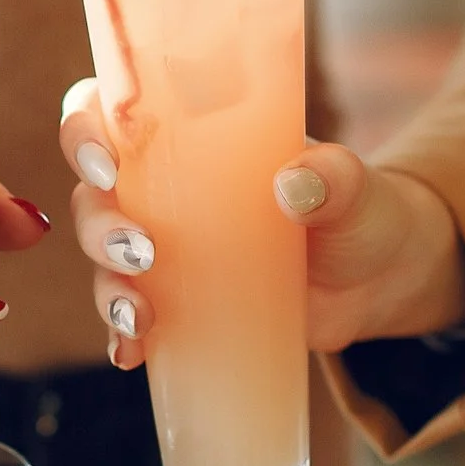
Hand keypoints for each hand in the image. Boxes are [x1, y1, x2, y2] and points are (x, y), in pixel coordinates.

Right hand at [60, 79, 464, 367]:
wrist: (379, 277)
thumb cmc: (358, 209)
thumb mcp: (353, 185)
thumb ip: (332, 176)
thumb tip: (295, 186)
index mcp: (188, 134)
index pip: (106, 110)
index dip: (85, 131)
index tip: (106, 163)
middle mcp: (163, 186)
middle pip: (93, 195)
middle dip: (98, 224)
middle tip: (139, 251)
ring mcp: (167, 248)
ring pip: (103, 259)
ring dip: (106, 286)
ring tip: (140, 317)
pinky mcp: (179, 301)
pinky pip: (130, 316)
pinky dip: (122, 336)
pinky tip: (131, 354)